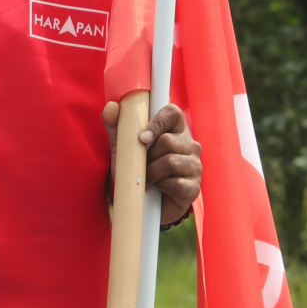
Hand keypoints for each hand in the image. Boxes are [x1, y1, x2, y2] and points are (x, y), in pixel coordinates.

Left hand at [103, 100, 202, 225]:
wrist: (139, 202)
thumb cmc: (134, 169)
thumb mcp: (122, 147)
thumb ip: (116, 126)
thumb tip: (112, 106)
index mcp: (174, 129)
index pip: (173, 113)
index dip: (158, 121)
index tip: (142, 137)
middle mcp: (189, 145)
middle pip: (168, 140)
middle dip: (147, 155)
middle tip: (139, 165)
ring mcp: (194, 166)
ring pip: (171, 162)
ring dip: (151, 172)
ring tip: (144, 178)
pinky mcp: (194, 188)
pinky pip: (177, 183)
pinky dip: (161, 186)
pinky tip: (157, 188)